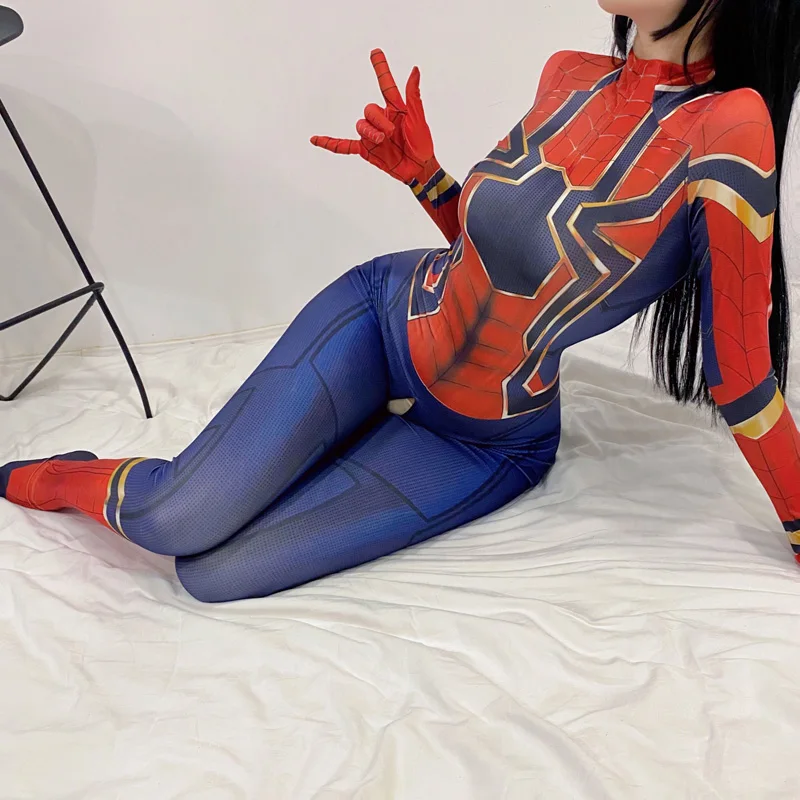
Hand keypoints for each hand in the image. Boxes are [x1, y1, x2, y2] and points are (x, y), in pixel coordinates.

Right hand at [311, 48, 435, 183]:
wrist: (418, 168)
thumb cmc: (421, 142)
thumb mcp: (418, 118)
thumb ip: (413, 95)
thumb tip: (414, 69)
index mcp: (395, 109)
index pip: (385, 85)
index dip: (380, 68)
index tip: (375, 52)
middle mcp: (381, 119)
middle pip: (369, 110)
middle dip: (379, 121)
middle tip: (392, 133)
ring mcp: (372, 135)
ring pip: (361, 126)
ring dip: (370, 133)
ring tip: (383, 140)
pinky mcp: (366, 150)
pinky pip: (344, 146)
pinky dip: (330, 143)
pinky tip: (314, 139)